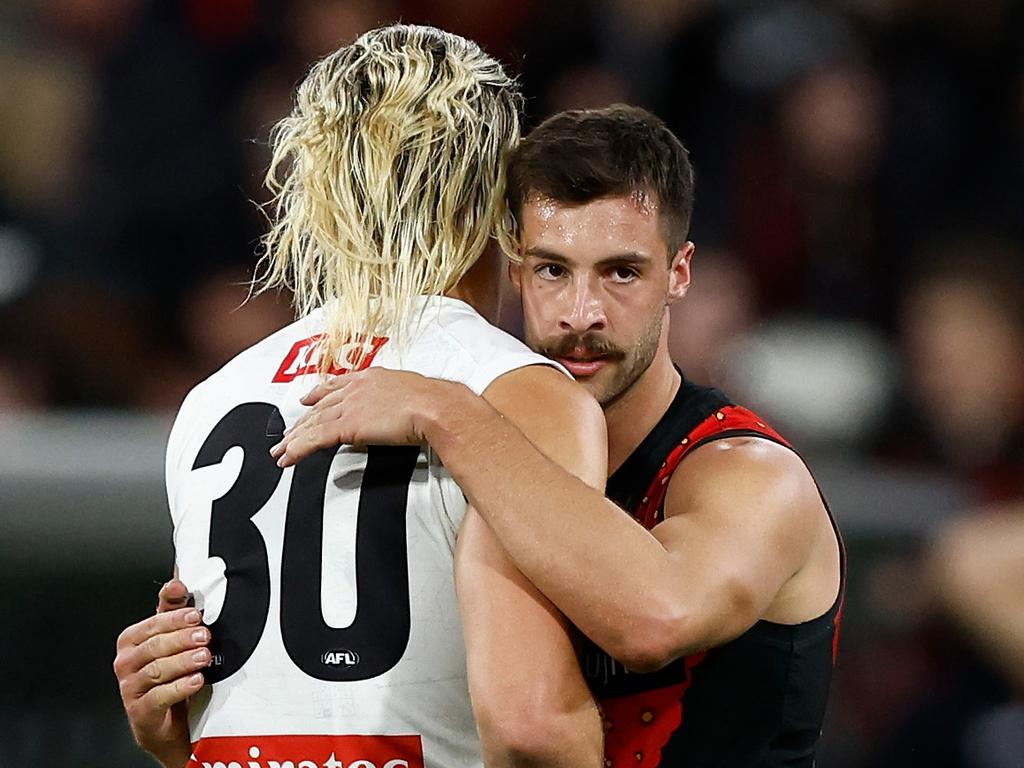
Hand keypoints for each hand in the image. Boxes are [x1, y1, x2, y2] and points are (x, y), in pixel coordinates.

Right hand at [113, 581, 210, 766]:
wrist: (165, 721)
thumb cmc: (168, 676)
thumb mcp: (171, 640)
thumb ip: (172, 611)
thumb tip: (177, 581)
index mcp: (132, 641)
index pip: (151, 624)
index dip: (174, 618)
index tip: (195, 614)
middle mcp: (127, 663)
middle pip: (154, 646)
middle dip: (182, 639)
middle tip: (205, 636)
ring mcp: (130, 688)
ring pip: (157, 670)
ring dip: (183, 661)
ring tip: (204, 656)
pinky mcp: (140, 712)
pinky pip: (159, 696)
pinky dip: (180, 687)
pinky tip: (196, 680)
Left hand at [270, 368, 459, 466]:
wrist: (436, 407)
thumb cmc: (434, 402)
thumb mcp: (413, 393)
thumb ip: (399, 399)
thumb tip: (402, 410)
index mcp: (371, 377)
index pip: (336, 385)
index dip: (318, 393)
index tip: (307, 398)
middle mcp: (355, 388)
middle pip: (319, 406)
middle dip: (301, 421)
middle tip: (287, 433)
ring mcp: (349, 406)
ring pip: (312, 423)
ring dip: (294, 439)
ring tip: (281, 451)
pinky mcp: (347, 425)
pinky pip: (315, 439)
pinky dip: (298, 449)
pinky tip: (289, 458)